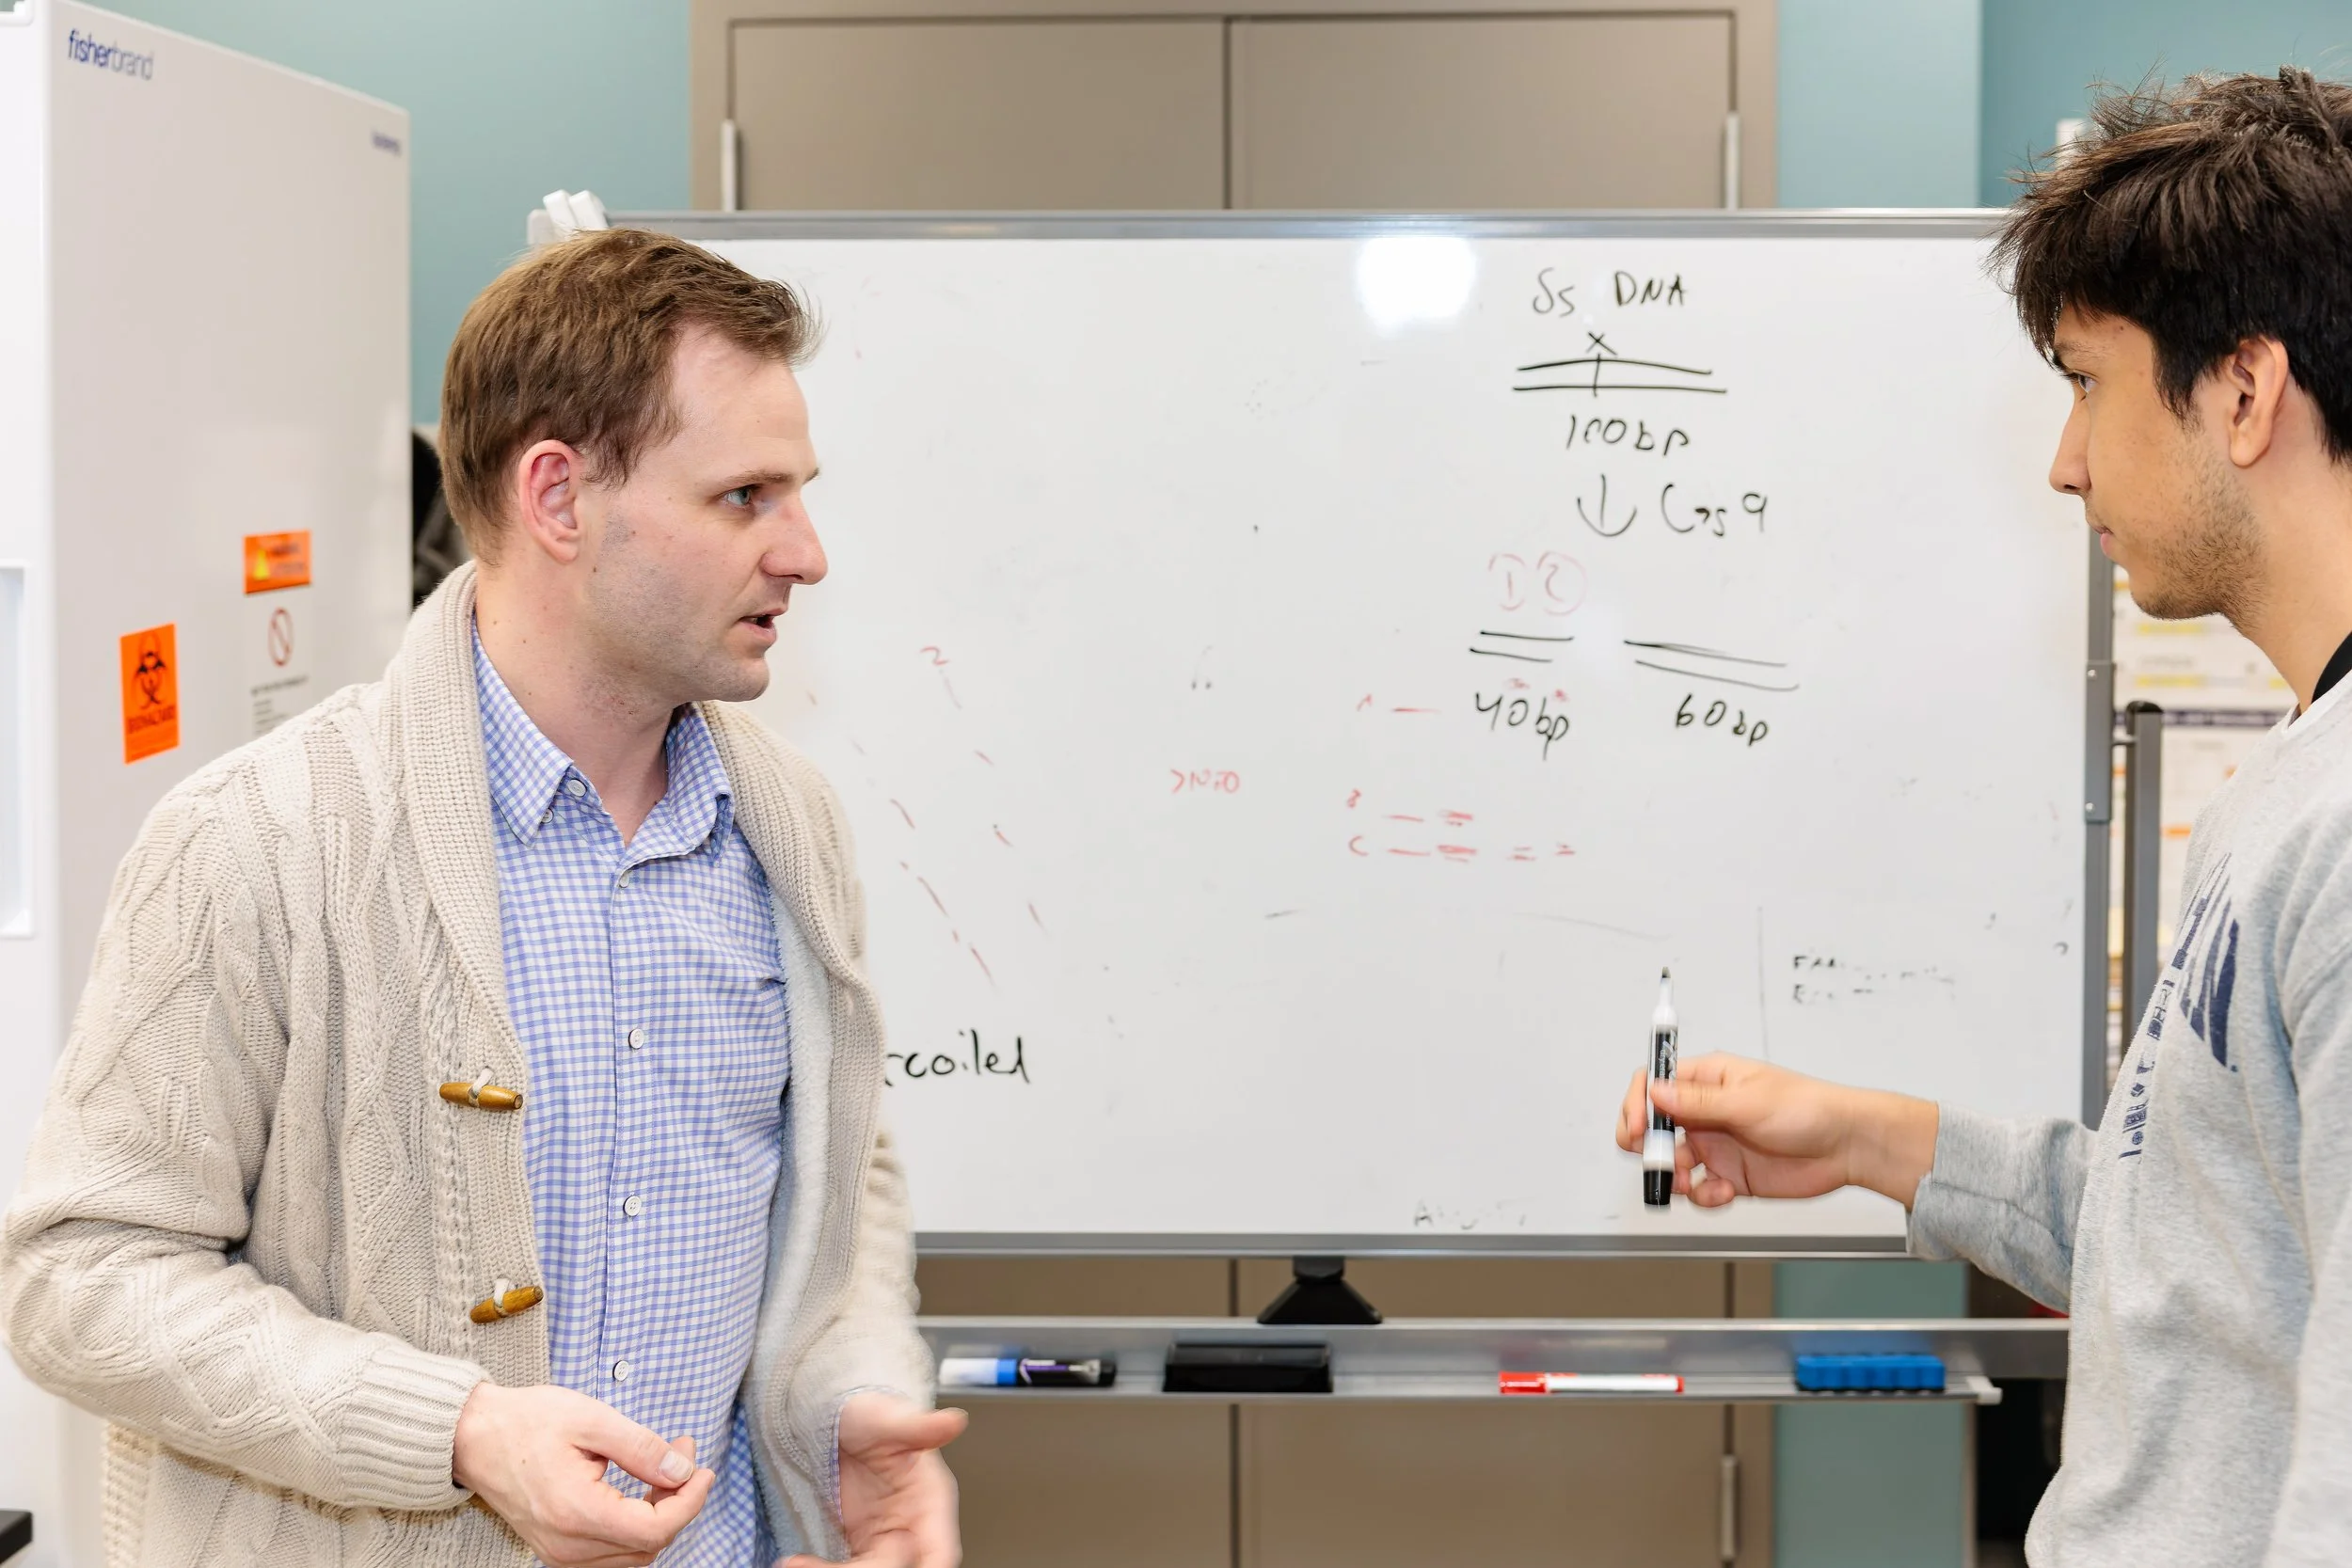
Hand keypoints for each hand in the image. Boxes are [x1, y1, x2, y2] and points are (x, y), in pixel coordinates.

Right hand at [452, 1381, 715, 1567]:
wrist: (473, 1436)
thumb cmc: (527, 1421)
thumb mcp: (591, 1419)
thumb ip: (641, 1448)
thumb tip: (683, 1471)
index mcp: (576, 1512)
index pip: (655, 1529)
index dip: (689, 1501)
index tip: (701, 1468)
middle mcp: (566, 1544)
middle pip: (648, 1546)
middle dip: (678, 1502)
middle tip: (681, 1455)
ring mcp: (558, 1553)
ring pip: (633, 1555)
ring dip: (659, 1517)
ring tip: (663, 1470)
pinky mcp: (556, 1549)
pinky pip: (611, 1556)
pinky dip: (634, 1529)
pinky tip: (639, 1492)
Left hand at [781, 1393, 966, 1567]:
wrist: (835, 1421)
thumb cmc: (869, 1414)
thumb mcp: (887, 1418)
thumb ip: (919, 1426)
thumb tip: (954, 1421)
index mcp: (931, 1499)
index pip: (941, 1550)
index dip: (930, 1567)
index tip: (905, 1565)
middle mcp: (912, 1524)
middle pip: (901, 1567)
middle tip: (831, 1564)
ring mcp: (885, 1538)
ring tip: (802, 1563)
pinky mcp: (860, 1545)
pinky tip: (799, 1561)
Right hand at [1614, 1052, 1938, 1208]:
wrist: (1847, 1147)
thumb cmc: (1809, 1109)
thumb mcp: (1749, 1102)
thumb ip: (1699, 1102)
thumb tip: (1656, 1093)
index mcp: (1709, 1080)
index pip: (1654, 1085)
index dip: (1637, 1105)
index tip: (1638, 1129)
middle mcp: (1706, 1112)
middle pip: (1655, 1128)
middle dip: (1650, 1148)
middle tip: (1657, 1162)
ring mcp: (1717, 1144)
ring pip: (1674, 1163)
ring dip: (1675, 1177)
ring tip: (1692, 1185)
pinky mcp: (1730, 1174)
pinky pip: (1700, 1189)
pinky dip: (1704, 1196)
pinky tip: (1724, 1192)